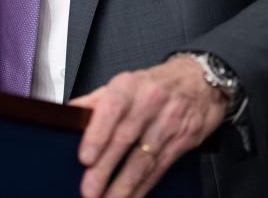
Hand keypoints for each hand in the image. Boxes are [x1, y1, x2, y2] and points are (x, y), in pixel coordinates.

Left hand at [68, 56, 226, 197]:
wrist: (200, 81)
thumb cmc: (156, 84)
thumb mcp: (125, 83)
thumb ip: (96, 101)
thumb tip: (67, 115)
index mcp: (130, 86)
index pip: (111, 109)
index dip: (97, 134)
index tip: (84, 157)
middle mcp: (150, 102)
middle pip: (125, 139)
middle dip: (105, 168)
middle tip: (89, 190)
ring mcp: (169, 123)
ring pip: (142, 159)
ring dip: (123, 185)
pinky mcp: (183, 141)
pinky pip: (159, 168)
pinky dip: (143, 187)